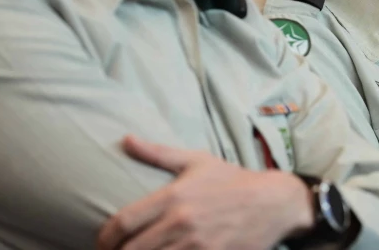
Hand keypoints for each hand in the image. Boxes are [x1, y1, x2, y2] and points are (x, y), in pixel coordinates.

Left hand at [97, 135, 314, 249]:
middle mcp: (181, 222)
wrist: (275, 202)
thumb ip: (158, 153)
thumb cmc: (233, 180)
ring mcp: (197, 245)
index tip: (104, 243)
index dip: (104, 238)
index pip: (122, 223)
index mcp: (172, 197)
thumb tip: (126, 139)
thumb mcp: (197, 161)